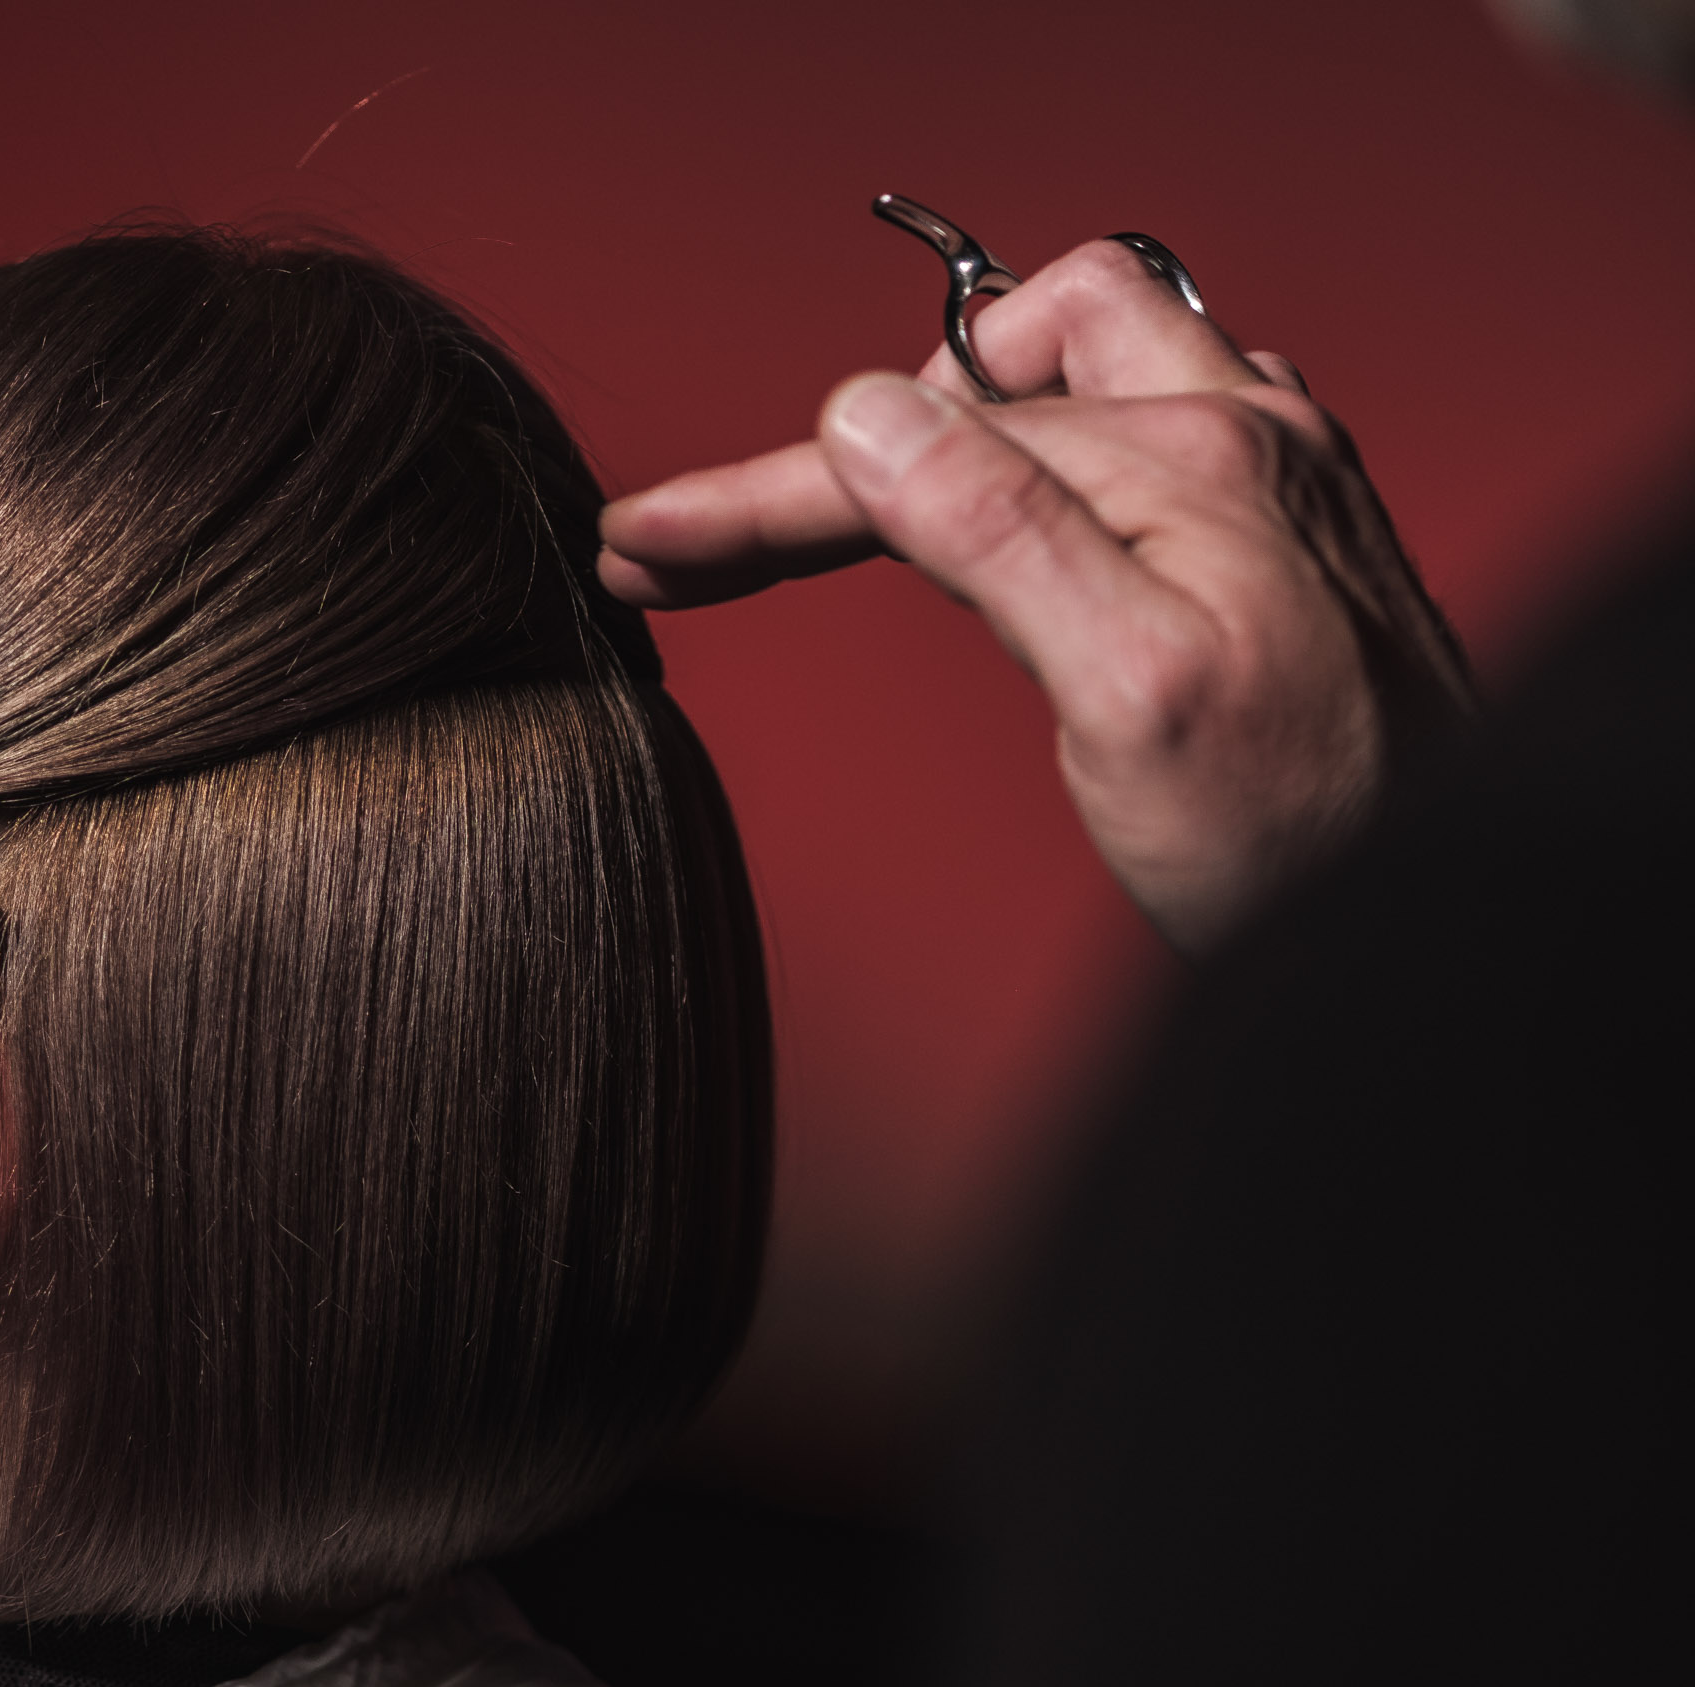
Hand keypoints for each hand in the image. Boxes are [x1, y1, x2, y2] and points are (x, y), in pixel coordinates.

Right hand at [599, 238, 1471, 951]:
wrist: (1441, 922)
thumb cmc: (1302, 843)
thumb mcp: (1126, 695)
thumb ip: (997, 536)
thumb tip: (866, 416)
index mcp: (1187, 461)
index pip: (917, 445)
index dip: (760, 496)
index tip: (645, 538)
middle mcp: (1238, 436)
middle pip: (987, 365)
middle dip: (855, 439)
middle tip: (750, 548)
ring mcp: (1266, 475)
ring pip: (1072, 366)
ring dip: (965, 426)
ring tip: (890, 542)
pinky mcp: (1275, 528)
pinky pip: (1137, 424)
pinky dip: (1049, 458)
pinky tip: (1019, 556)